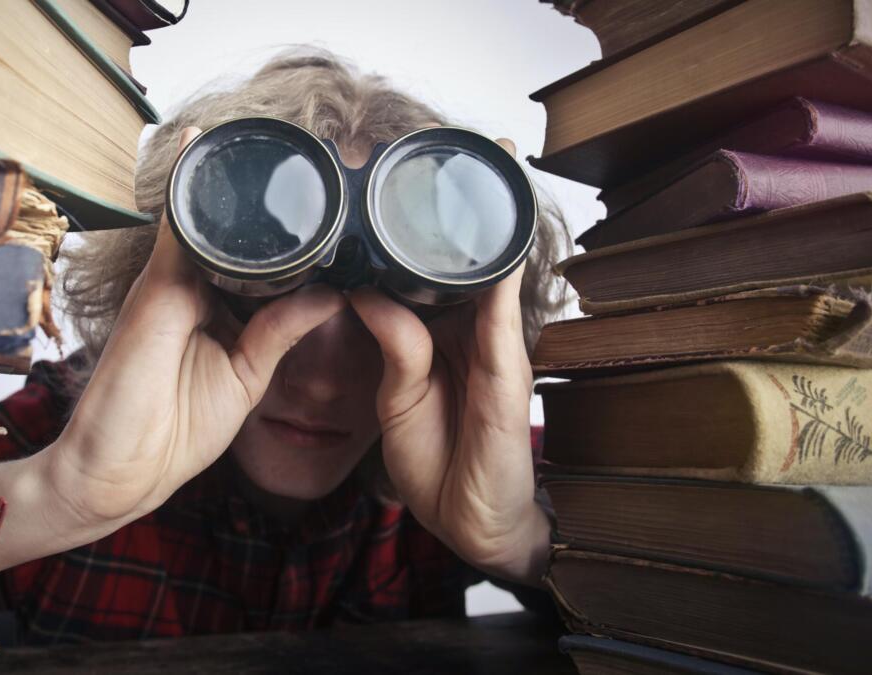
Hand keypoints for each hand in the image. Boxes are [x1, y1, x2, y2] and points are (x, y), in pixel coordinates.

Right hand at [47, 128, 345, 529]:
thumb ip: (279, 332)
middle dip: (266, 201)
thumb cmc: (174, 432)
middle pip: (233, 232)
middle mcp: (191, 287)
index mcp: (216, 309)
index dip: (288, 236)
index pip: (256, 260)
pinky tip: (203, 145)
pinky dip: (188, 189)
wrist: (118, 469)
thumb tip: (331, 294)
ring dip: (234, 185)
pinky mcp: (156, 287)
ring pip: (207, 220)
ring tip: (278, 141)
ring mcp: (171, 282)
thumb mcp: (245, 378)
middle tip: (315, 162)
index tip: (329, 208)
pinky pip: (175, 226)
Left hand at [347, 137, 549, 584]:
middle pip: (468, 257)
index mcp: (440, 332)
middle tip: (458, 147)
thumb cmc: (436, 459)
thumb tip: (364, 291)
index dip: (417, 227)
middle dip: (464, 206)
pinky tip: (498, 235)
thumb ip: (392, 342)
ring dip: (491, 221)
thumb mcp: (398, 395)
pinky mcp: (507, 370)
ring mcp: (494, 346)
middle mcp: (470, 329)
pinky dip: (503, 273)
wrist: (469, 519)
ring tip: (490, 163)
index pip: (428, 268)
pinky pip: (503, 314)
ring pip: (493, 272)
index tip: (402, 179)